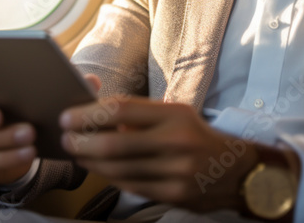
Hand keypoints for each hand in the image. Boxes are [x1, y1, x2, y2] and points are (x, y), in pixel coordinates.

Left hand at [59, 97, 259, 211]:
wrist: (237, 171)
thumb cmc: (198, 137)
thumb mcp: (176, 114)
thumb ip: (139, 113)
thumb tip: (95, 109)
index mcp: (175, 114)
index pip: (121, 109)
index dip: (88, 114)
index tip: (68, 116)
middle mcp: (176, 142)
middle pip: (113, 143)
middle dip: (81, 142)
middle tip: (65, 139)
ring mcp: (175, 171)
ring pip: (118, 169)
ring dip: (90, 162)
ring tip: (77, 154)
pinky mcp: (174, 194)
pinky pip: (130, 185)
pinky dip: (108, 177)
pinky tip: (98, 170)